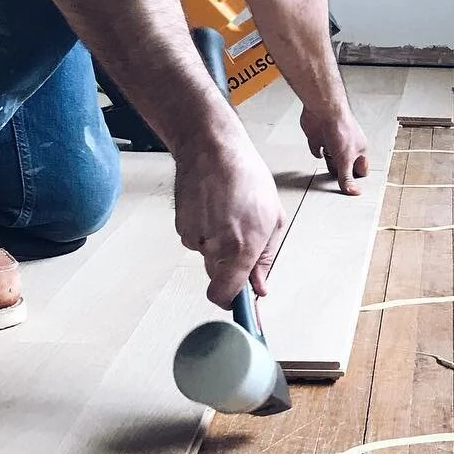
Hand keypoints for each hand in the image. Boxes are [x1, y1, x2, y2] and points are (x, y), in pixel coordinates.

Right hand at [174, 125, 285, 305]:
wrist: (212, 149)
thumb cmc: (247, 178)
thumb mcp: (272, 218)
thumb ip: (265, 258)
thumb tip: (259, 287)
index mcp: (242, 248)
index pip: (225, 294)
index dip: (230, 302)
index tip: (236, 305)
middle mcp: (215, 247)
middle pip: (217, 276)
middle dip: (228, 265)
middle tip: (240, 233)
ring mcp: (194, 236)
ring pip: (206, 256)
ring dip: (217, 243)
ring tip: (228, 211)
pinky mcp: (181, 225)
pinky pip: (195, 239)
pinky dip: (204, 229)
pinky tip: (213, 206)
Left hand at [300, 100, 369, 193]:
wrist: (322, 109)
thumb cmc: (340, 127)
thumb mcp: (345, 158)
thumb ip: (346, 177)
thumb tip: (353, 192)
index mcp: (358, 150)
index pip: (361, 169)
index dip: (356, 178)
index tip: (350, 190)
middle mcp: (346, 146)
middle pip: (345, 166)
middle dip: (341, 173)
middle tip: (336, 185)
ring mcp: (332, 141)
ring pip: (331, 158)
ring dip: (329, 164)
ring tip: (324, 177)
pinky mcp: (318, 138)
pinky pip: (317, 149)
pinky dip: (316, 152)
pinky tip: (318, 153)